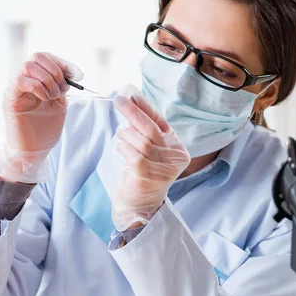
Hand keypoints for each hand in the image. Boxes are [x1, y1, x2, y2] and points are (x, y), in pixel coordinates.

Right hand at [0, 51, 82, 182]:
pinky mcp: (11, 99)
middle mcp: (26, 80)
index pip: (47, 58)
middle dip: (55, 71)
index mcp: (38, 79)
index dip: (63, 64)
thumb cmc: (45, 128)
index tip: (77, 76)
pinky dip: (37, 87)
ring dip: (47, 80)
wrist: (34, 149)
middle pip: (38, 56)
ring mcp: (17, 88)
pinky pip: (20, 80)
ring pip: (29, 65)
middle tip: (61, 90)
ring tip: (52, 97)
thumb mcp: (59, 103)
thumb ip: (62, 86)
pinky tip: (44, 99)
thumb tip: (73, 73)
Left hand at [112, 85, 189, 230]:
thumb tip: (130, 95)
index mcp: (177, 148)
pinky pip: (133, 155)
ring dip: (126, 133)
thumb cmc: (144, 170)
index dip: (145, 106)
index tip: (130, 92)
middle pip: (152, 130)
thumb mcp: (150, 146)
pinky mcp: (146, 178)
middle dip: (133, 112)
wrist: (140, 203)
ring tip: (121, 132)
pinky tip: (122, 148)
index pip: (161, 122)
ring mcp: (162, 170)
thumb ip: (144, 125)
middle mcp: (174, 159)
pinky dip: (124, 147)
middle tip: (118, 100)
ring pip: (142, 142)